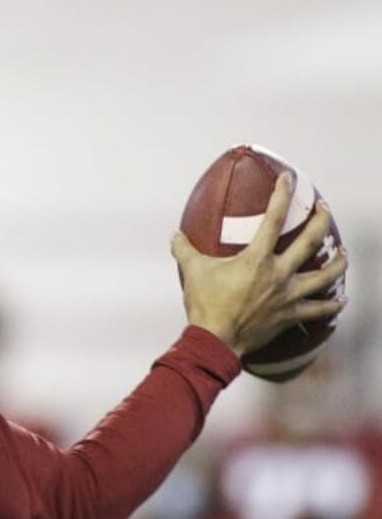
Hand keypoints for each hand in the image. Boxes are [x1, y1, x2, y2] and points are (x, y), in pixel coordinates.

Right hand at [172, 173, 347, 354]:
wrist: (216, 339)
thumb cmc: (205, 304)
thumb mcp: (192, 271)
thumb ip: (184, 250)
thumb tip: (175, 236)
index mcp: (257, 258)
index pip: (273, 218)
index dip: (282, 194)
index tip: (289, 179)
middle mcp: (279, 273)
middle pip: (310, 241)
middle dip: (320, 220)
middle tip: (324, 209)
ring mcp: (288, 295)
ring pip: (325, 275)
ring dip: (337, 262)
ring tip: (343, 253)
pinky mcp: (290, 315)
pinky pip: (318, 309)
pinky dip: (332, 304)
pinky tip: (341, 299)